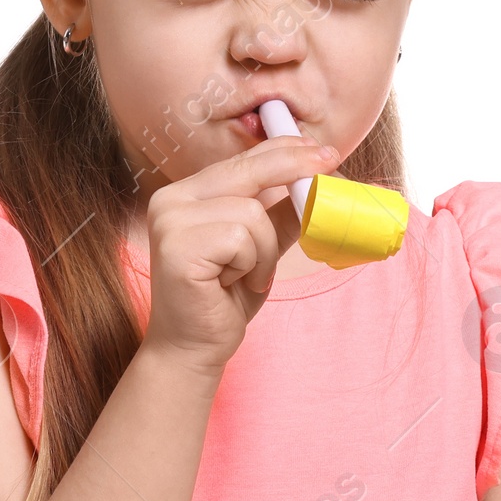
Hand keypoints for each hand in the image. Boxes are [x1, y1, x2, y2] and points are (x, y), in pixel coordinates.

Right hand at [139, 135, 338, 375]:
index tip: (323, 151)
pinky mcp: (177, 247)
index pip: (241, 160)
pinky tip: (231, 284)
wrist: (191, 349)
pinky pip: (242, 239)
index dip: (285, 151)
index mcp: (186, 194)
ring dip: (264, 251)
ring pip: (251, 213)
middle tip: (330, 163)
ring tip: (246, 276)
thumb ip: (279, 215)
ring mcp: (170, 221)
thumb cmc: (223, 299)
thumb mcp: (260, 249)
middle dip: (293, 169)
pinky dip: (251, 265)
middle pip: (247, 171)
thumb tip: (316, 182)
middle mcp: (171, 200)